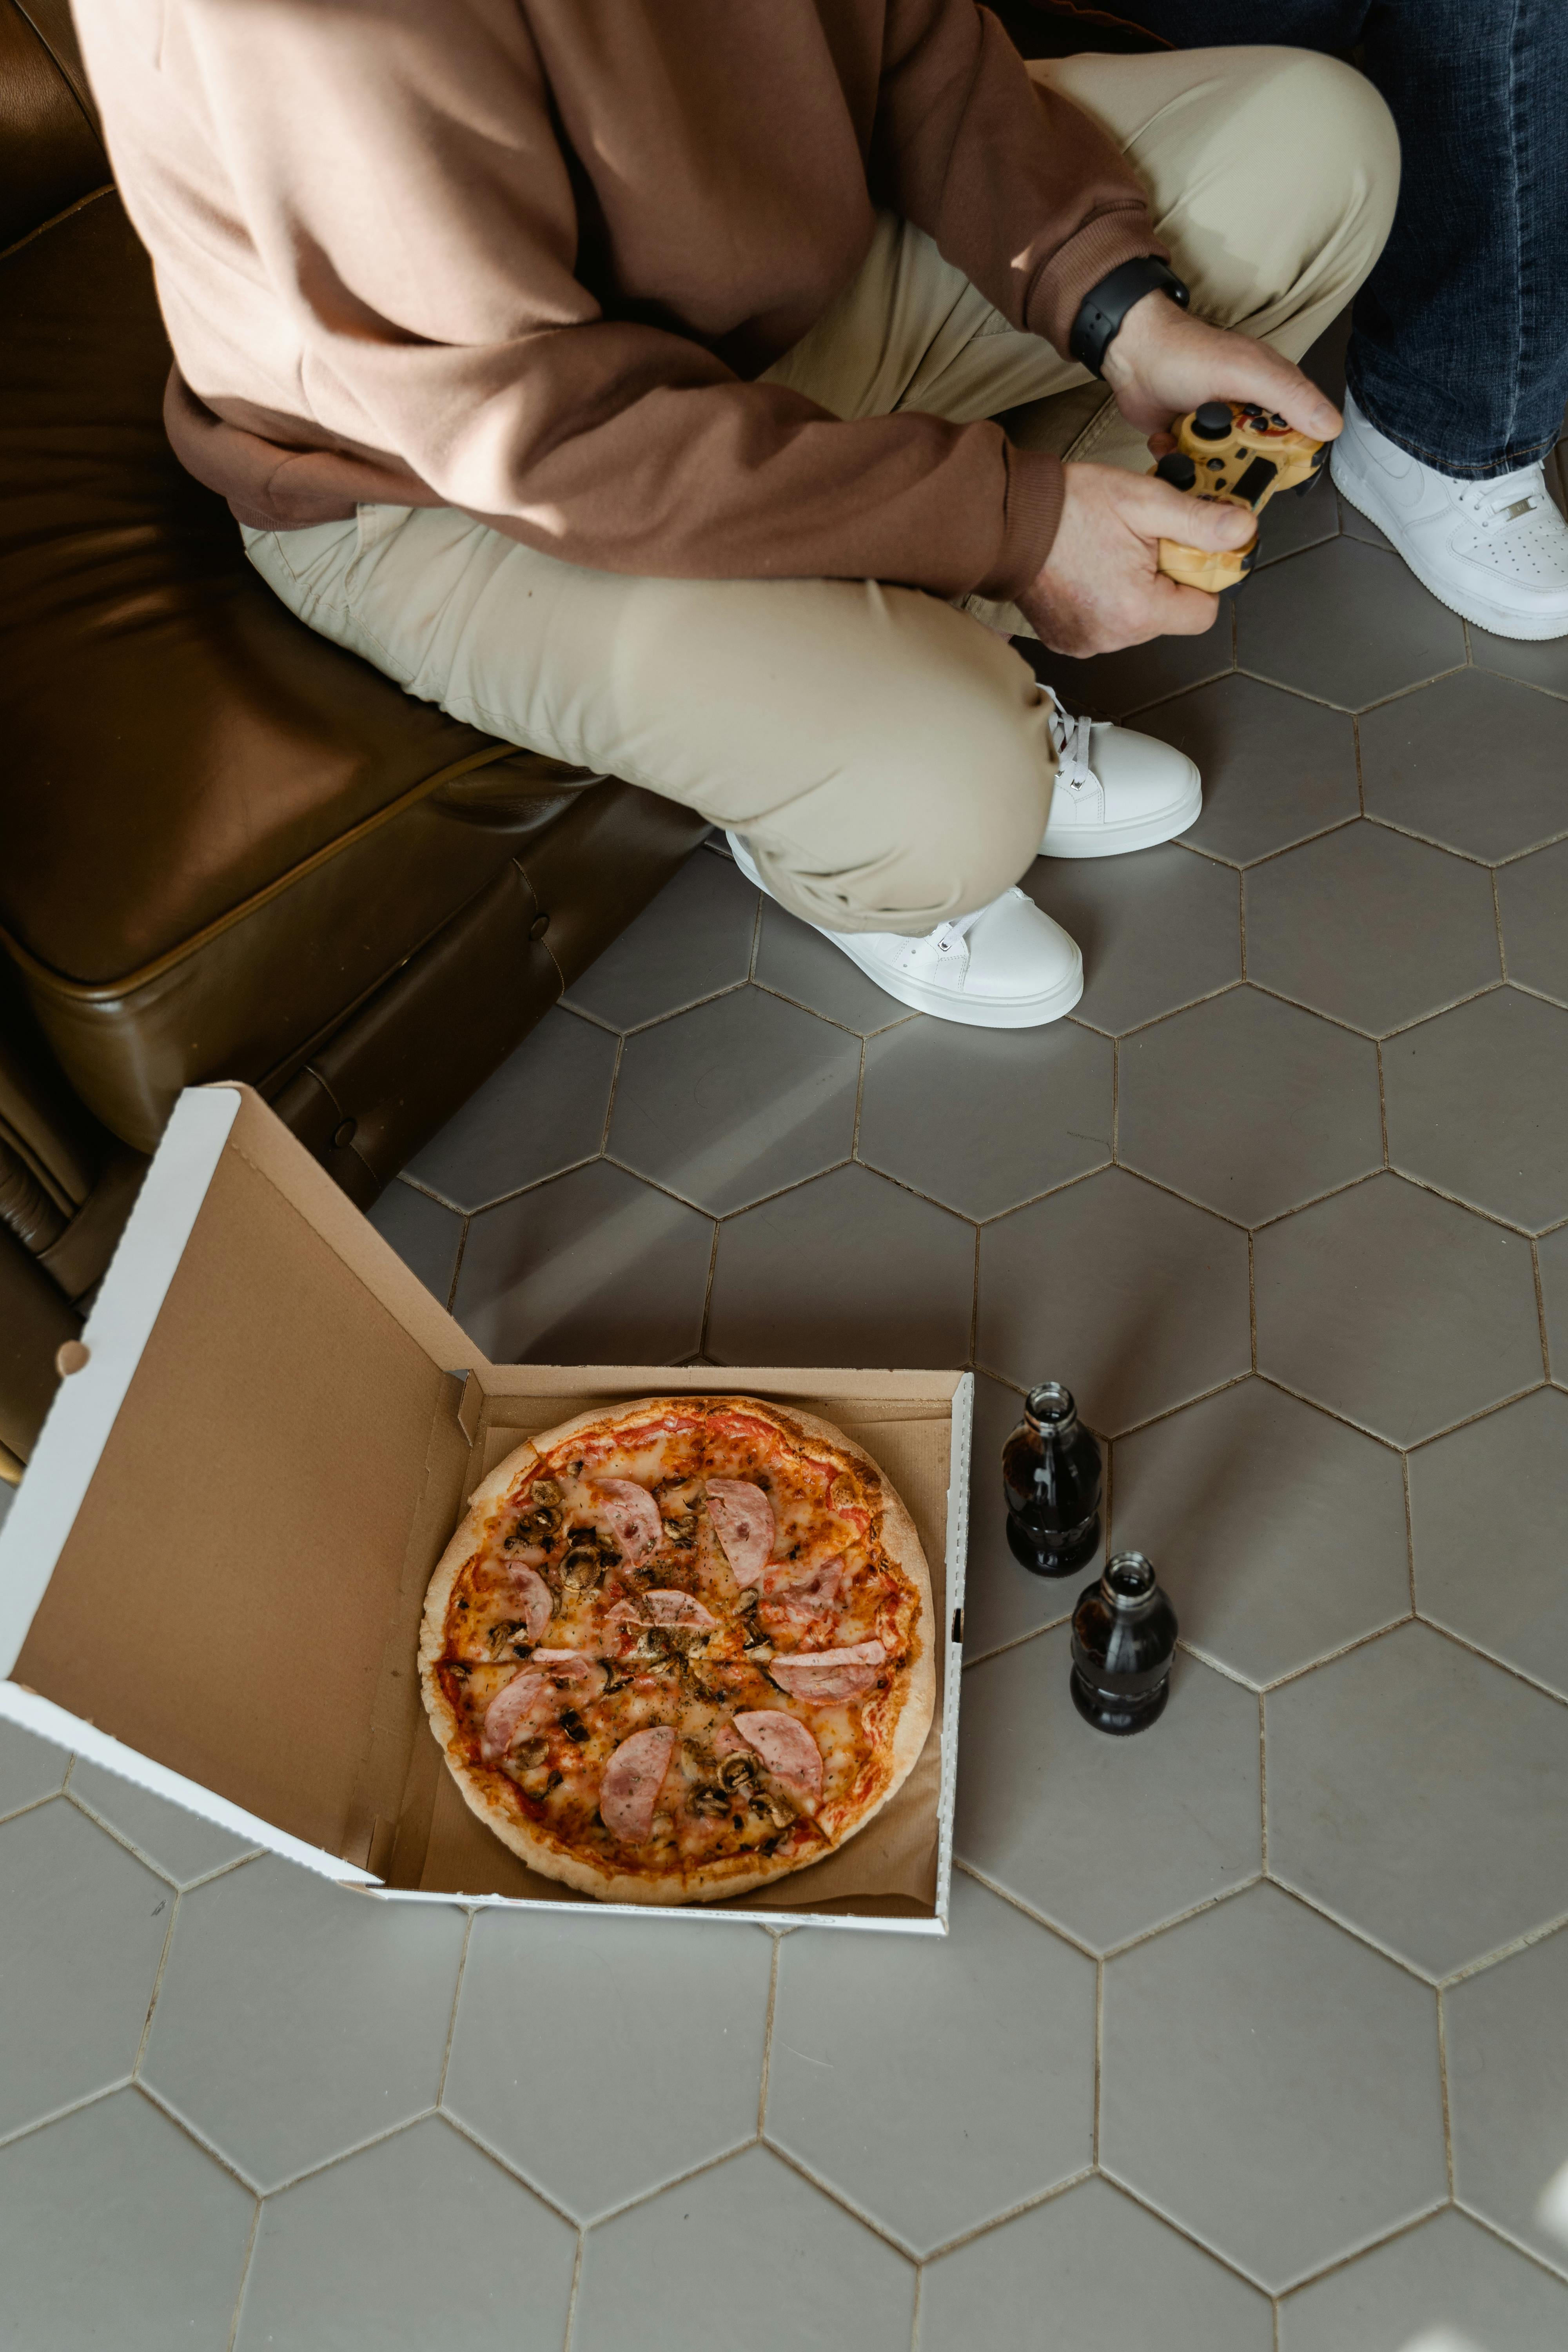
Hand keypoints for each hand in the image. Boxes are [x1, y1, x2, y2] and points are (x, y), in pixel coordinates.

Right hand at [1015, 461, 1253, 656]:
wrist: (1008, 518)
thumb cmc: (1066, 509)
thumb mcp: (1145, 501)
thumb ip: (1200, 520)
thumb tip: (1242, 532)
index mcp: (1137, 609)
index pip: (1203, 613)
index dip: (1200, 579)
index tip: (1182, 553)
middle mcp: (1112, 636)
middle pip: (1169, 616)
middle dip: (1163, 581)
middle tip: (1137, 546)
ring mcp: (1086, 643)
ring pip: (1137, 621)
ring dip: (1133, 591)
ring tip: (1108, 557)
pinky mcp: (1067, 641)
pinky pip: (1105, 626)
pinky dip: (1104, 601)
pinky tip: (1089, 573)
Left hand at [1103, 290, 1340, 449]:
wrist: (1132, 354)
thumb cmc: (1188, 352)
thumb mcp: (1248, 371)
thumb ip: (1289, 396)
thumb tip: (1329, 426)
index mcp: (1271, 395)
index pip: (1298, 436)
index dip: (1291, 460)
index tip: (1275, 474)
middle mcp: (1246, 415)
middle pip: (1258, 462)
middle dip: (1240, 470)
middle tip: (1222, 464)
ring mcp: (1216, 431)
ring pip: (1223, 470)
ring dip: (1206, 469)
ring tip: (1192, 454)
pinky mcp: (1188, 442)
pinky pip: (1191, 470)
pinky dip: (1178, 465)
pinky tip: (1169, 447)